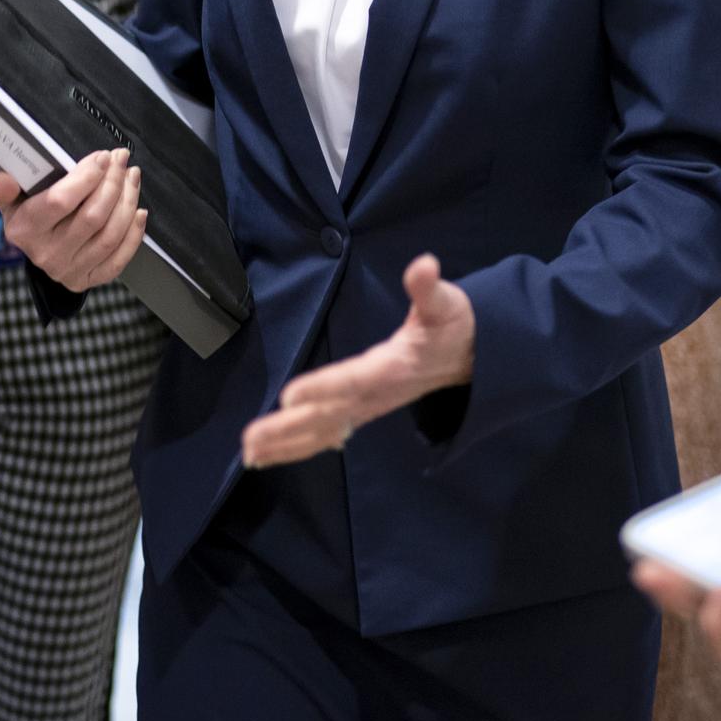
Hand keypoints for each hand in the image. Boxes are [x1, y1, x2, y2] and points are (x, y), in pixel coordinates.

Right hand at [0, 149, 144, 290]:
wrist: (37, 250)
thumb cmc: (28, 212)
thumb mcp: (11, 196)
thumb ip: (5, 184)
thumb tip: (3, 181)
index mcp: (25, 229)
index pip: (60, 201)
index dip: (87, 177)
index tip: (102, 156)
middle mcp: (46, 253)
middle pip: (92, 216)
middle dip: (113, 183)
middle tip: (121, 160)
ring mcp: (69, 270)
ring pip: (110, 235)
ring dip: (127, 202)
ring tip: (132, 177)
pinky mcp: (88, 280)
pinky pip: (119, 259)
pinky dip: (134, 234)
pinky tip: (139, 211)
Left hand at [240, 253, 475, 468]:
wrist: (471, 359)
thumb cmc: (452, 327)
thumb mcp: (446, 303)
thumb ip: (429, 288)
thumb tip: (425, 264)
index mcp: (393, 368)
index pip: (353, 379)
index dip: (322, 388)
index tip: (288, 397)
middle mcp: (376, 394)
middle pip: (327, 415)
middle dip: (288, 429)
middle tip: (250, 441)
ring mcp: (368, 407)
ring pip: (323, 431)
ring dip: (285, 444)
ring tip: (250, 455)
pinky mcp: (362, 411)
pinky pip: (327, 435)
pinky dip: (298, 447)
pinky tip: (271, 456)